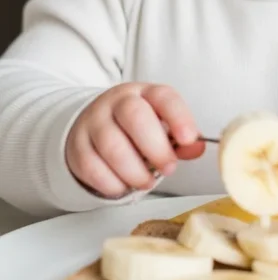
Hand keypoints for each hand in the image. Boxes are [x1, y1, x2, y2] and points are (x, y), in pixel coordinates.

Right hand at [66, 83, 204, 198]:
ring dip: (134, 172)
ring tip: (147, 182)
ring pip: (112, 146)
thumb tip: (197, 148)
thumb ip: (180, 139)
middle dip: (156, 148)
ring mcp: (94, 122)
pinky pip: (92, 167)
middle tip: (168, 168)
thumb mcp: (160, 126)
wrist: (92, 126)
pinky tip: (123, 185)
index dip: (178, 117)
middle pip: (135, 117)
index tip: (189, 139)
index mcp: (145, 93)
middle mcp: (117, 102)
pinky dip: (112, 183)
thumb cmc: (134, 129)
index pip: (164, 97)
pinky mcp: (77, 145)